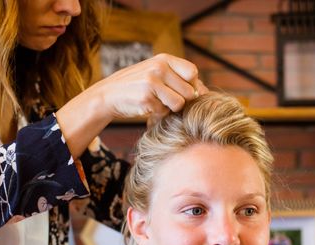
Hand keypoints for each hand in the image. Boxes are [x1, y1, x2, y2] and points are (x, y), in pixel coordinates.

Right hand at [92, 53, 207, 123]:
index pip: (193, 72)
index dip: (192, 85)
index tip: (182, 92)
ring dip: (171, 109)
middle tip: (166, 101)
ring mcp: (152, 82)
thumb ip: (179, 79)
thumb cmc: (138, 86)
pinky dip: (158, 114)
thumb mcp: (157, 74)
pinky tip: (147, 108)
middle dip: (182, 100)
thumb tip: (206, 92)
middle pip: (189, 91)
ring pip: (180, 104)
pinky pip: (165, 112)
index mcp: (164, 59)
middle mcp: (159, 67)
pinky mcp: (146, 98)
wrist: (109, 95)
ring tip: (157, 103)